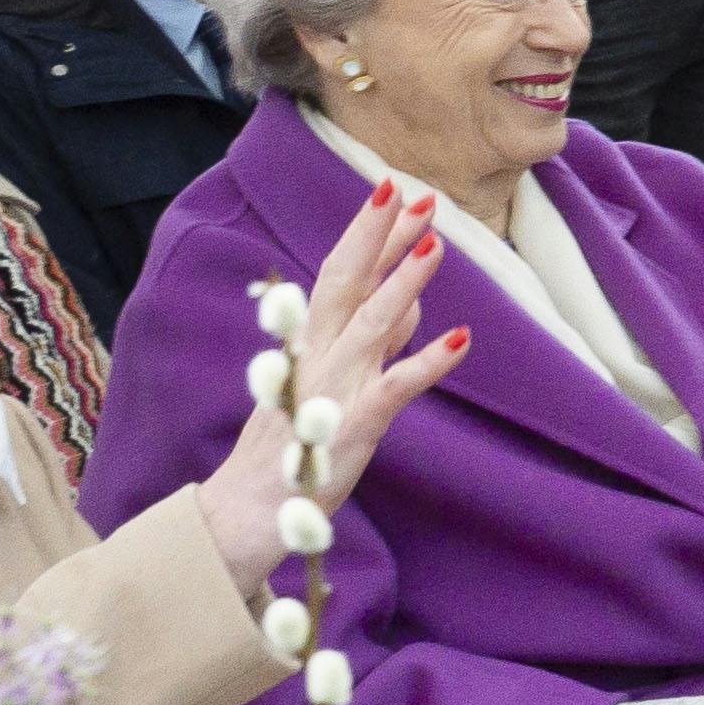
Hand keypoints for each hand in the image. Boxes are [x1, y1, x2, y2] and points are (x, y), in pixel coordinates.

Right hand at [193, 184, 475, 595]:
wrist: (242, 515)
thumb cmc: (289, 451)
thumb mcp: (331, 385)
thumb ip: (372, 344)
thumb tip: (408, 303)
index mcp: (311, 346)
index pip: (339, 277)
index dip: (367, 234)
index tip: (392, 190)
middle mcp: (318, 358)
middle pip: (346, 284)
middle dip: (378, 236)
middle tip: (410, 190)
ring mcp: (332, 390)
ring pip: (370, 326)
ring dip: (404, 284)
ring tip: (437, 244)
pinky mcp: (349, 429)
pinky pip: (393, 390)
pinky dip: (427, 362)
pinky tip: (461, 338)